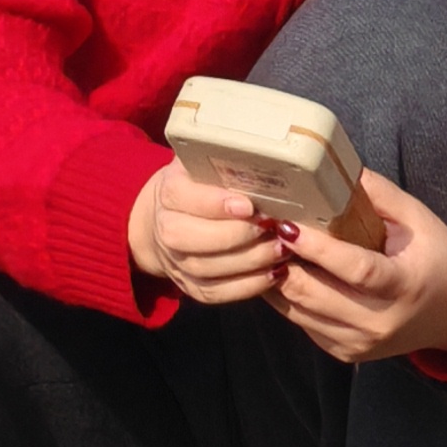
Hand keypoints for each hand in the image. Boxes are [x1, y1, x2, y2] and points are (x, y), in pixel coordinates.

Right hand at [127, 160, 287, 304]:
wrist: (168, 216)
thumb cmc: (202, 182)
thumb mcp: (206, 162)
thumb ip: (228, 160)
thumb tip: (269, 152)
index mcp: (169, 191)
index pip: (185, 198)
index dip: (216, 203)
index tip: (248, 204)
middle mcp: (165, 228)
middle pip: (192, 239)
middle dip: (238, 236)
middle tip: (273, 228)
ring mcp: (175, 261)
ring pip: (207, 268)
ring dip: (249, 262)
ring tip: (281, 249)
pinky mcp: (189, 286)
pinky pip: (216, 293)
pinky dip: (247, 287)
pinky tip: (274, 273)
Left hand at [265, 171, 446, 363]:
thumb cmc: (438, 257)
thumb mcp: (419, 219)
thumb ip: (381, 194)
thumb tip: (336, 168)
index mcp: (404, 286)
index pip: (356, 269)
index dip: (318, 249)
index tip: (287, 226)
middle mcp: (381, 322)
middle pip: (316, 296)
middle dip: (283, 263)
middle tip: (262, 232)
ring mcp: (361, 343)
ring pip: (301, 312)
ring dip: (277, 281)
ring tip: (265, 249)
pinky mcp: (348, 353)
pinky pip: (305, 325)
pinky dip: (289, 299)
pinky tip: (283, 273)